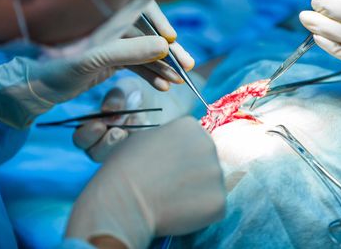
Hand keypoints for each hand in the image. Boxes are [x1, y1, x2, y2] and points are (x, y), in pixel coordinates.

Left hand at [0, 6, 194, 128]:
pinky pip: (138, 64)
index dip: (158, 22)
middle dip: (167, 50)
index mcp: (102, 15)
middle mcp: (110, 24)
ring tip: (178, 82)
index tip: (171, 39)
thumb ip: (127, 51)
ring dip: (162, 66)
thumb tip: (164, 46)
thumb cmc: (54, 69)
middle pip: (147, 32)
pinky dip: (151, 74)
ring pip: (145, 50)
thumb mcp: (91, 60)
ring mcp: (113, 42)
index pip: (137, 8)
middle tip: (187, 66)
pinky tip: (163, 86)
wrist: (35, 89)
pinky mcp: (114, 58)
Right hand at [65, 117, 225, 248]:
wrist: (122, 202)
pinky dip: (200, 214)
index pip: (194, 141)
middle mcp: (208, 145)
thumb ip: (164, 138)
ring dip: (197, 193)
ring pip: (211, 185)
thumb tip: (170, 148)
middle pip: (206, 161)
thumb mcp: (141, 138)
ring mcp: (216, 173)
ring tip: (171, 201)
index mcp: (189, 126)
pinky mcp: (219, 201)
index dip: (180, 157)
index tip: (167, 168)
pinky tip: (178, 213)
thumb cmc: (123, 169)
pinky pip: (213, 207)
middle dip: (193, 173)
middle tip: (170, 186)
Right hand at [73, 75, 204, 161]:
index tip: (100, 125)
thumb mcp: (128, 88)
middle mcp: (105, 143)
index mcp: (94, 126)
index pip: (81, 138)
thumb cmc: (140, 93)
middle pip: (95, 154)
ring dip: (124, 145)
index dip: (87, 135)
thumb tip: (109, 112)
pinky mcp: (141, 158)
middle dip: (105, 144)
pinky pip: (139, 161)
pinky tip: (150, 130)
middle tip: (119, 131)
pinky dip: (144, 145)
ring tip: (137, 126)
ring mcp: (123, 153)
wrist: (168, 102)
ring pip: (115, 161)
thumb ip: (117, 97)